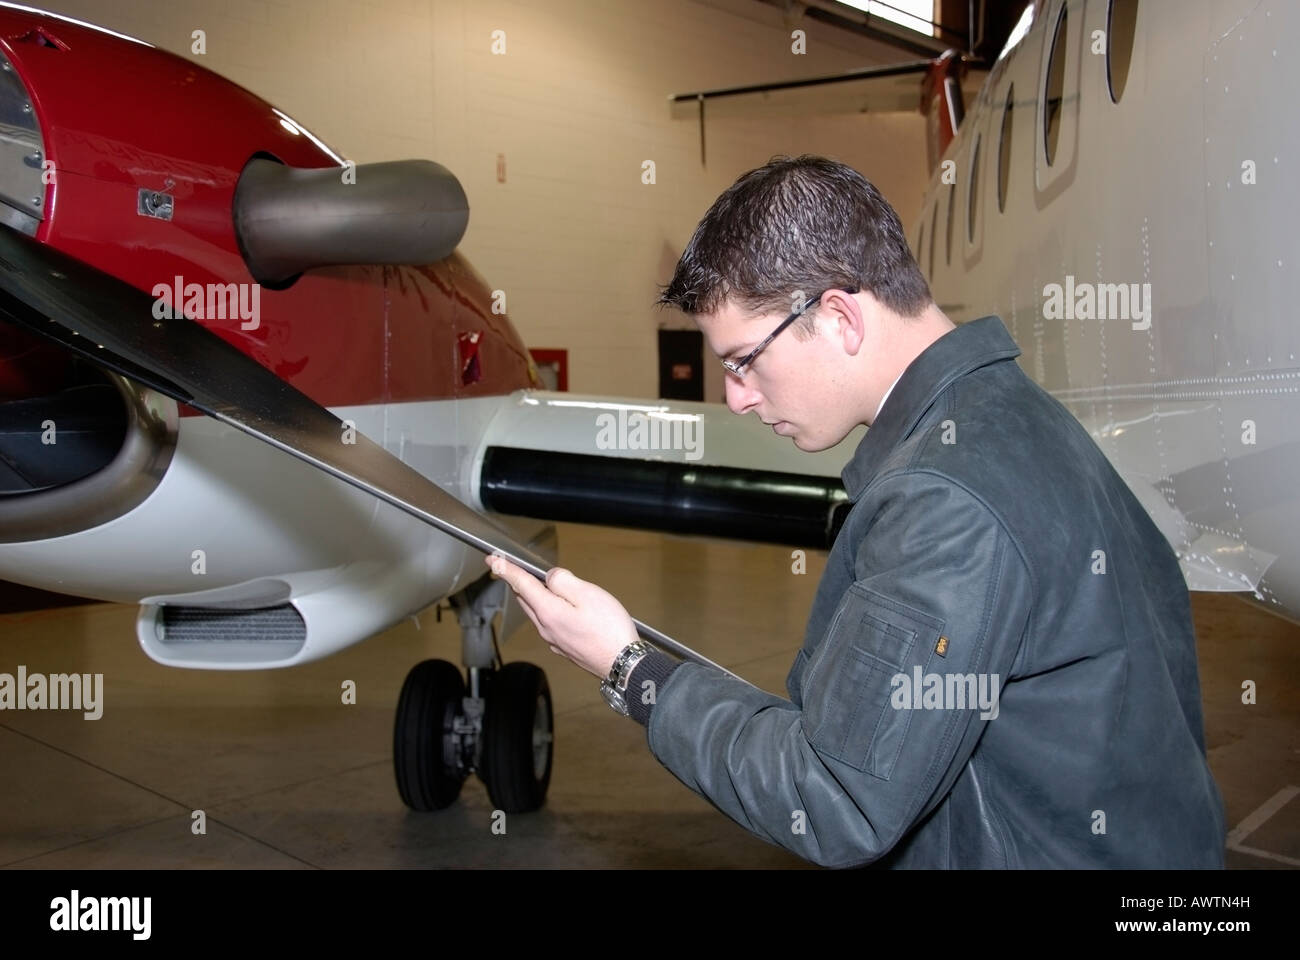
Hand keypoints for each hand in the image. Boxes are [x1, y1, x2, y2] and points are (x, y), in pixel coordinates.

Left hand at [485, 554, 638, 677]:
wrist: (622, 664)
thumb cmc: (609, 630)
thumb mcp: (588, 594)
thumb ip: (563, 581)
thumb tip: (549, 576)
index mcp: (548, 611)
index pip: (521, 584)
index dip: (506, 569)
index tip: (493, 559)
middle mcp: (545, 627)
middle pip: (525, 599)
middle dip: (516, 581)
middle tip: (508, 567)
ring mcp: (554, 640)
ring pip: (535, 612)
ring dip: (530, 595)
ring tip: (534, 583)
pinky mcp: (563, 647)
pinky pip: (547, 623)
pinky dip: (545, 609)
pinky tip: (557, 607)